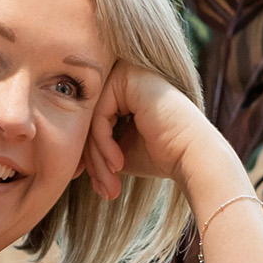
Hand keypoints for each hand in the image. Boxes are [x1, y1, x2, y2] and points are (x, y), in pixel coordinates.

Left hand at [84, 63, 232, 201]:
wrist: (193, 157)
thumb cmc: (162, 156)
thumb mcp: (120, 150)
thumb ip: (96, 143)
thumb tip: (69, 156)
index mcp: (124, 88)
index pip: (92, 120)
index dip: (88, 153)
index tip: (93, 182)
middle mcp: (125, 75)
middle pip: (89, 118)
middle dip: (92, 158)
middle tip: (103, 188)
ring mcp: (128, 73)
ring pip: (91, 118)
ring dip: (97, 157)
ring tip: (109, 183)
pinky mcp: (130, 79)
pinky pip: (100, 115)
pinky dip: (103, 144)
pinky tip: (118, 164)